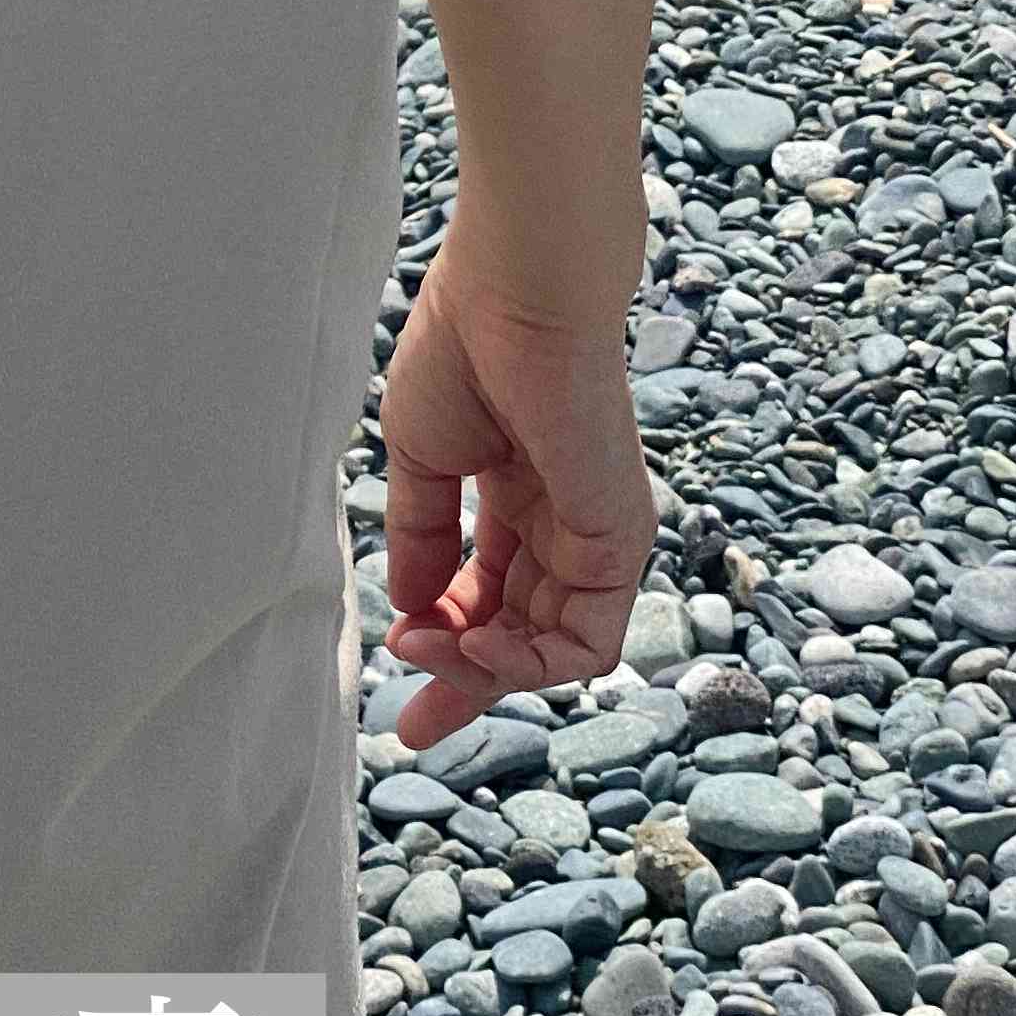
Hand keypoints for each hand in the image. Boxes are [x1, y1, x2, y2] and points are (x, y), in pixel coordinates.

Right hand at [377, 203, 658, 753]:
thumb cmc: (464, 349)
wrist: (517, 292)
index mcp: (518, 496)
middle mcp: (565, 525)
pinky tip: (474, 640)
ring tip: (431, 652)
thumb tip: (410, 609)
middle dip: (463, 682)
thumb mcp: (422, 460)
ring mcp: (598, 536)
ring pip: (553, 648)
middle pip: (521, 634)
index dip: (442, 643)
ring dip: (487, 669)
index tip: (394, 671)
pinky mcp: (620, 540)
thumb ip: (421, 538)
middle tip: (409, 723)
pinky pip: (585, 638)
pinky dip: (529, 660)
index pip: (488, 595)